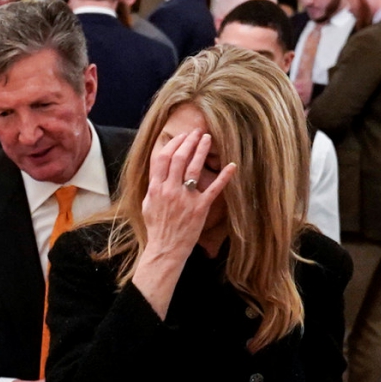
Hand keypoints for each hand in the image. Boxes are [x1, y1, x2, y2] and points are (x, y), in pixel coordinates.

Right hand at [135, 126, 232, 309]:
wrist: (165, 249)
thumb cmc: (157, 227)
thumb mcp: (148, 204)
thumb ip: (154, 186)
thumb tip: (159, 170)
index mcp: (156, 188)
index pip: (162, 158)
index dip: (173, 144)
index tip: (181, 136)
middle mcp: (170, 190)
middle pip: (179, 158)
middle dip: (188, 142)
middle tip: (197, 132)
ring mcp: (185, 199)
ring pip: (194, 168)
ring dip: (201, 151)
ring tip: (208, 138)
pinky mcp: (200, 208)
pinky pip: (214, 189)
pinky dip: (224, 176)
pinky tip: (232, 165)